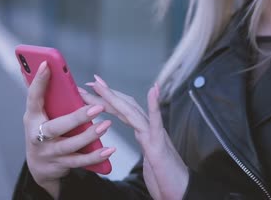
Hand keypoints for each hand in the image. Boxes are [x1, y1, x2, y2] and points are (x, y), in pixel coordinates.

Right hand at [23, 63, 115, 198]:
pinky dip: (95, 156)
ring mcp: (49, 153)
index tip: (46, 64)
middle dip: (77, 117)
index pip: (33, 97)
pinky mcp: (60, 165)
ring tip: (106, 125)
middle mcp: (37, 136)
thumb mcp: (39, 115)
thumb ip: (47, 97)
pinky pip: (79, 161)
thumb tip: (50, 68)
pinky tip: (109, 149)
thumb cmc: (43, 131)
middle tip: (98, 107)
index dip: (38, 81)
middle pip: (56, 127)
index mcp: (32, 117)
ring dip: (89, 136)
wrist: (38, 166)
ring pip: (70, 146)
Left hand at [79, 76, 188, 199]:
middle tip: (89, 81)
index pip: (122, 111)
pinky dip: (154, 106)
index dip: (107, 99)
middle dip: (105, 93)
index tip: (90, 90)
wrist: (181, 191)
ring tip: (100, 84)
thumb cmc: (165, 179)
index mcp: (143, 132)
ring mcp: (155, 135)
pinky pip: (156, 123)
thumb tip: (129, 147)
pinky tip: (154, 90)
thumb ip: (142, 149)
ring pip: (133, 111)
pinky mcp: (160, 145)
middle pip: (124, 106)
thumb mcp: (147, 162)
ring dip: (115, 96)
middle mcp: (148, 129)